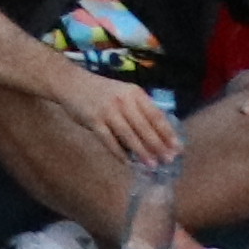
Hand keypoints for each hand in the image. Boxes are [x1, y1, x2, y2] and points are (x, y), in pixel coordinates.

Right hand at [61, 64, 183, 168]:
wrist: (71, 83)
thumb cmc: (101, 91)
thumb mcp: (124, 93)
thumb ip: (139, 109)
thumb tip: (159, 135)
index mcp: (134, 93)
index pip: (156, 115)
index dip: (168, 133)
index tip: (177, 147)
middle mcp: (123, 101)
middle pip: (144, 127)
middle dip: (158, 146)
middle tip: (168, 160)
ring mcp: (107, 111)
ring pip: (129, 135)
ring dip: (141, 152)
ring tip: (152, 165)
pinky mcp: (93, 120)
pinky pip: (109, 140)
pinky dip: (119, 153)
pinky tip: (127, 163)